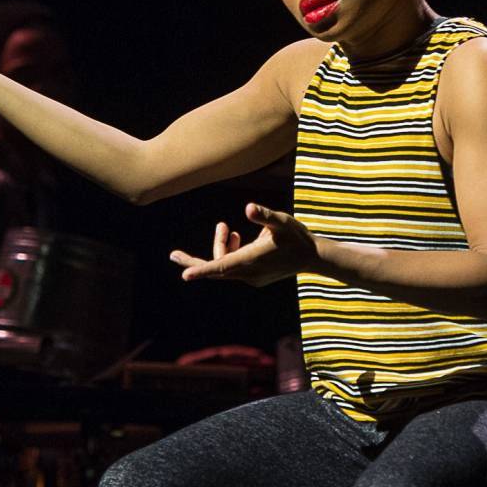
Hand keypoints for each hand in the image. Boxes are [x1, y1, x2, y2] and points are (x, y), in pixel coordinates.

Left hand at [169, 203, 316, 287]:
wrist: (313, 257)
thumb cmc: (297, 236)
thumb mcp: (282, 221)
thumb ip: (265, 215)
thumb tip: (248, 208)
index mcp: (252, 260)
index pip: (221, 266)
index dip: (202, 269)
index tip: (184, 275)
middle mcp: (249, 273)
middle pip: (215, 269)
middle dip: (194, 261)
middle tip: (173, 255)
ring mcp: (251, 278)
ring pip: (224, 266)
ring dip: (220, 247)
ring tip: (224, 227)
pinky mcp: (254, 277)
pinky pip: (232, 268)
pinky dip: (228, 253)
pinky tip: (234, 237)